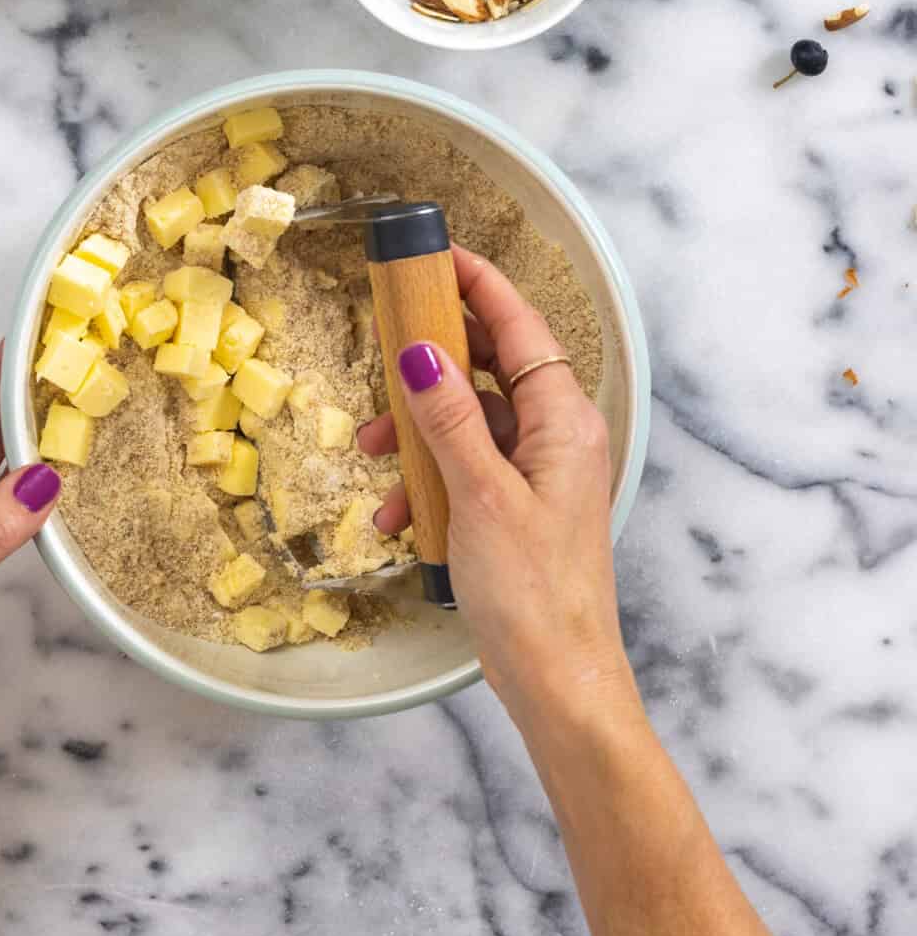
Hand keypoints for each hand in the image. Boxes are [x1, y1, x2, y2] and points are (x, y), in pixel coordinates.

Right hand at [360, 246, 636, 734]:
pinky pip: (466, 469)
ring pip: (469, 421)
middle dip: (431, 364)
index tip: (436, 255)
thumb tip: (422, 351)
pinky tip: (394, 516)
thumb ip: (449, 418)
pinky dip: (428, 480)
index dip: (478, 284)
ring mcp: (538, 473)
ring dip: (418, 433)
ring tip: (372, 456)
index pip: (520, 327)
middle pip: (491, 367)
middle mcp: (556, 437)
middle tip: (383, 349)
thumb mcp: (480, 496)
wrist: (558, 680)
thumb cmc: (534, 592)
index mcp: (563, 421)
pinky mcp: (517, 508)